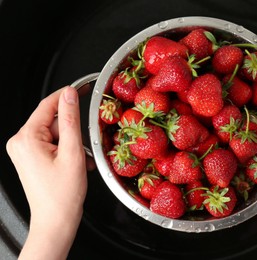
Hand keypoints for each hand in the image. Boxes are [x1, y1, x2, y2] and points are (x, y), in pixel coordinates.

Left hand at [6, 86, 91, 258]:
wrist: (55, 220)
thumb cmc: (62, 194)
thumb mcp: (73, 153)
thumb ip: (70, 120)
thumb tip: (70, 95)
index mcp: (26, 138)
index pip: (48, 104)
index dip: (68, 95)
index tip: (83, 88)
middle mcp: (20, 142)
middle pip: (52, 120)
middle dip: (73, 130)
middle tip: (86, 145)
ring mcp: (24, 151)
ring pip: (54, 133)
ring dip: (72, 142)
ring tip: (81, 160)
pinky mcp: (30, 157)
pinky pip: (51, 143)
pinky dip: (67, 149)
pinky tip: (75, 162)